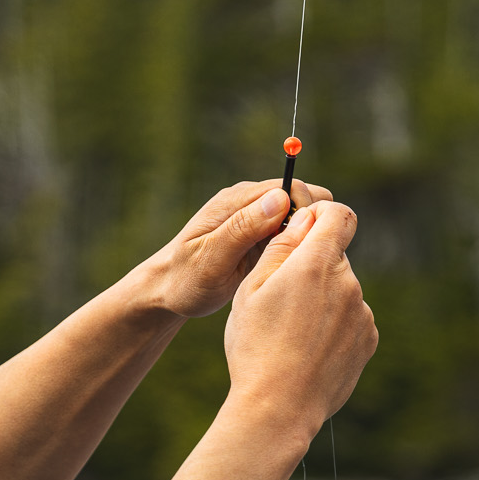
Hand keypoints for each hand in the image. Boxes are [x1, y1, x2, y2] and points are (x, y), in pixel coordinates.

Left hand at [144, 178, 333, 318]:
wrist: (168, 292)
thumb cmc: (185, 279)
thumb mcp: (211, 258)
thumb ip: (243, 228)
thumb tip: (280, 199)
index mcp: (236, 200)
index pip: (291, 187)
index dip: (307, 211)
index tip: (304, 243)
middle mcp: (248, 202)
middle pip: (301, 198)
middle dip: (310, 222)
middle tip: (300, 257)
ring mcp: (254, 218)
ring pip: (299, 216)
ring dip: (304, 236)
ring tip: (292, 264)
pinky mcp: (258, 235)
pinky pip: (290, 233)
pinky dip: (295, 246)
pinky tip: (285, 268)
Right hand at [223, 199, 378, 443]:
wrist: (279, 407)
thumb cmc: (256, 345)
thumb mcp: (252, 288)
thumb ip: (282, 246)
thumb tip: (306, 218)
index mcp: (317, 264)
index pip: (339, 214)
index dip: (320, 215)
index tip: (302, 229)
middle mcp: (349, 284)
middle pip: (335, 257)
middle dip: (312, 266)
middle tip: (280, 298)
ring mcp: (363, 313)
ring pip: (342, 290)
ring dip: (323, 298)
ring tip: (291, 332)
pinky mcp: (368, 339)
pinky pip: (352, 318)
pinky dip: (333, 325)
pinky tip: (308, 349)